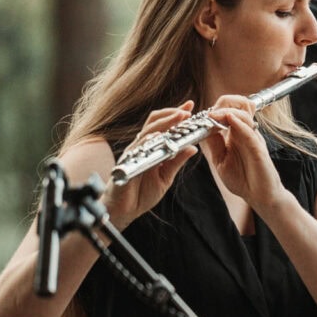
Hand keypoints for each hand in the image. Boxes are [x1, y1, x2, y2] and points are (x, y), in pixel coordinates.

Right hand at [103, 102, 197, 226]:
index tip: (190, 105)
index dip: (175, 114)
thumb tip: (193, 147)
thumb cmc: (141, 194)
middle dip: (171, 114)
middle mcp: (141, 147)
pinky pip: (136, 150)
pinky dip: (147, 142)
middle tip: (186, 110)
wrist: (122, 212)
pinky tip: (158, 137)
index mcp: (151, 148)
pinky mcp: (125, 164)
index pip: (163, 126)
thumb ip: (176, 162)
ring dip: (164, 123)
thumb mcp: (165, 177)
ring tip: (179, 117)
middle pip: (154, 123)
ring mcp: (132, 154)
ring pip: (147, 132)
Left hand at [201, 95, 282, 208]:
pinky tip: (229, 119)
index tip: (202, 116)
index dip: (216, 108)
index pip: (229, 110)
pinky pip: (249, 132)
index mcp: (235, 133)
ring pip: (244, 114)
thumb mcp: (220, 160)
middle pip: (239, 105)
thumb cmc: (242, 179)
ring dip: (228, 112)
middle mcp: (245, 132)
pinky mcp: (258, 149)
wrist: (259, 196)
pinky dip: (239, 124)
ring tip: (214, 116)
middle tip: (211, 113)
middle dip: (224, 103)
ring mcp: (253, 139)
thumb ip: (213, 144)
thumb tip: (202, 127)